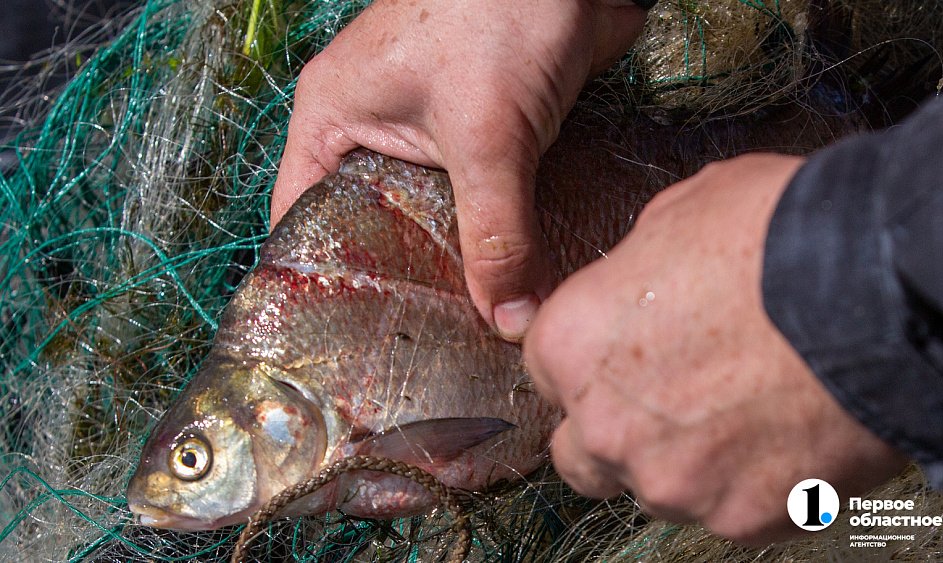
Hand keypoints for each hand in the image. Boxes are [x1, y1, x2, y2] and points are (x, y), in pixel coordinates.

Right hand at [271, 0, 646, 340]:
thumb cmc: (499, 14)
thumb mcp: (487, 135)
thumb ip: (497, 231)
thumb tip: (507, 320)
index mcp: (333, 118)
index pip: (302, 216)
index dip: (322, 277)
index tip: (350, 341)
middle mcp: (372, 129)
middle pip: (372, 228)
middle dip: (401, 283)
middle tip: (424, 348)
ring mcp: (428, 135)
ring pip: (429, 220)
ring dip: (454, 265)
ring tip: (467, 333)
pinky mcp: (480, 138)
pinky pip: (476, 203)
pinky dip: (492, 238)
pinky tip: (510, 282)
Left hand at [523, 154, 908, 543]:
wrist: (882, 290)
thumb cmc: (776, 235)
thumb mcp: (678, 214)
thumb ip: (634, 268)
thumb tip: (641, 282)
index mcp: (573, 344)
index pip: (547, 373)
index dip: (588, 364)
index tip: (622, 358)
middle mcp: (605, 425)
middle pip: (582, 450)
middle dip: (616, 428)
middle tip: (673, 398)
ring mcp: (673, 481)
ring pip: (656, 486)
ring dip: (684, 458)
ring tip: (745, 411)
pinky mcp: (742, 518)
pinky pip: (729, 507)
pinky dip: (750, 481)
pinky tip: (785, 435)